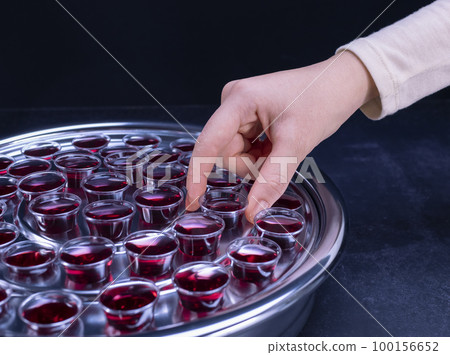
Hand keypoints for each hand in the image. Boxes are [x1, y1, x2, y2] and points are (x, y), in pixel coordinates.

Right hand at [185, 51, 377, 221]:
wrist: (338, 86)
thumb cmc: (321, 102)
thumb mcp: (296, 144)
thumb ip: (272, 179)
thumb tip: (253, 212)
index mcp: (239, 100)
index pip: (209, 143)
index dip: (198, 174)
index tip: (192, 202)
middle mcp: (232, 103)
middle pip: (225, 153)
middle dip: (250, 164)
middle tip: (276, 155)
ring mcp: (238, 110)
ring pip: (235, 155)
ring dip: (257, 161)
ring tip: (280, 147)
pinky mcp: (246, 118)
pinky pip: (244, 149)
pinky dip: (260, 156)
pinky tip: (277, 144)